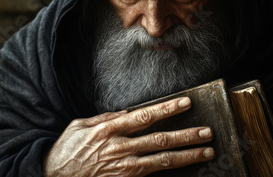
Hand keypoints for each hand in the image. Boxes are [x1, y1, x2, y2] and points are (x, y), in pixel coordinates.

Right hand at [44, 97, 214, 176]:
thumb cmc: (65, 152)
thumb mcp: (79, 127)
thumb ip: (104, 119)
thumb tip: (125, 113)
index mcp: (110, 130)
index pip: (145, 116)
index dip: (167, 109)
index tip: (185, 103)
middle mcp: (120, 148)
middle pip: (160, 140)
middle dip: (187, 135)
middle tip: (207, 131)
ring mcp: (124, 168)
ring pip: (162, 161)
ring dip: (187, 156)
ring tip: (206, 151)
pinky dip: (169, 173)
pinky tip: (185, 171)